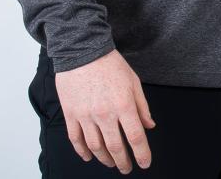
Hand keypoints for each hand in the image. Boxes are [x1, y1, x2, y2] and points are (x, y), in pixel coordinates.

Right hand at [54, 49, 153, 172]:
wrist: (83, 52)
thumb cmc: (110, 65)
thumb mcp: (134, 82)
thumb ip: (142, 107)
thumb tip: (149, 126)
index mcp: (123, 105)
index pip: (135, 137)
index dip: (142, 153)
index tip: (145, 163)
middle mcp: (104, 114)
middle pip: (115, 146)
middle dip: (123, 161)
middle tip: (127, 168)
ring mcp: (85, 116)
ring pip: (95, 147)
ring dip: (104, 159)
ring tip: (111, 163)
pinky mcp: (71, 114)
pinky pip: (76, 139)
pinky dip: (82, 151)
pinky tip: (89, 156)